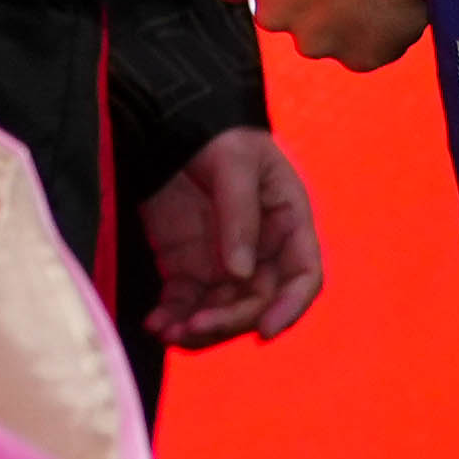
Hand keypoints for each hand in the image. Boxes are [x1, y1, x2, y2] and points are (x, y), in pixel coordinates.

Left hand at [138, 126, 325, 346]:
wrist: (170, 127)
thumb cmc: (219, 136)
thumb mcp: (235, 164)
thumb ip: (240, 215)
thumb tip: (240, 273)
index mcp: (287, 222)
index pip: (303, 274)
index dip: (291, 306)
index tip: (265, 330)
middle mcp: (260, 251)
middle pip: (257, 302)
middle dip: (229, 321)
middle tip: (195, 325)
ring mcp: (222, 263)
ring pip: (221, 312)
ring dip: (199, 329)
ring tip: (169, 331)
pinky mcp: (186, 269)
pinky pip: (184, 304)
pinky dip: (172, 320)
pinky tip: (155, 323)